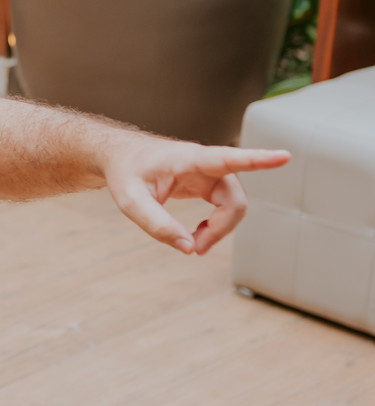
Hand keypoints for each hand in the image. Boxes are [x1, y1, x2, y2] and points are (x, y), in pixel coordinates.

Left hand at [101, 136, 289, 255]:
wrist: (120, 158)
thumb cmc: (125, 172)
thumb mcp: (129, 201)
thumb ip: (156, 224)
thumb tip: (187, 247)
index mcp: (189, 159)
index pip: (229, 158)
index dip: (258, 159)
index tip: (284, 156)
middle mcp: (205, 164)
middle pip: (234, 200)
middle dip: (221, 229)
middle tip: (195, 249)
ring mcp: (208, 174)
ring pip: (232, 206)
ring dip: (218, 230)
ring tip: (191, 244)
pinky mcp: (206, 184)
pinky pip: (224, 207)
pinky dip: (214, 226)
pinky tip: (195, 234)